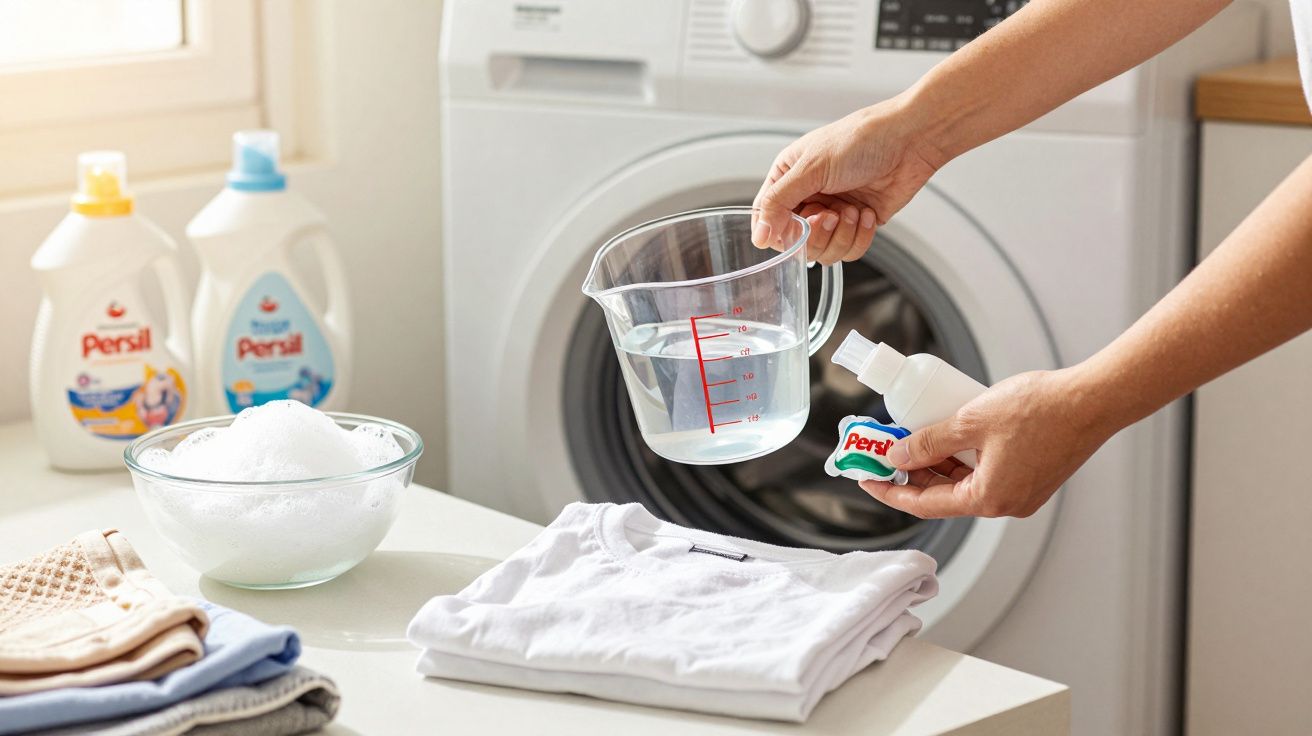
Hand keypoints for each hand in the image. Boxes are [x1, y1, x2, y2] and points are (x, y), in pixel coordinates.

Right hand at [751, 96, 945, 264]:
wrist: (909, 141)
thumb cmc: (861, 141)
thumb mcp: (811, 168)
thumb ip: (779, 202)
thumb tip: (758, 235)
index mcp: (788, 178)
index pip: (768, 219)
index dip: (780, 232)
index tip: (798, 230)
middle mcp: (808, 198)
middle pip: (797, 242)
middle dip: (818, 233)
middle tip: (831, 214)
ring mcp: (833, 213)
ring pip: (824, 252)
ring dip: (841, 234)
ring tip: (854, 209)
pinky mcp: (857, 225)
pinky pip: (849, 251)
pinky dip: (860, 236)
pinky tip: (867, 213)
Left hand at [858, 368, 1120, 517]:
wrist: (1093, 400)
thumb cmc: (1041, 409)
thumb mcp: (970, 421)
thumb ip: (929, 442)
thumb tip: (897, 456)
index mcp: (989, 499)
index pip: (924, 504)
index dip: (890, 491)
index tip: (867, 479)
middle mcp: (1005, 504)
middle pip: (944, 496)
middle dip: (912, 475)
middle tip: (884, 453)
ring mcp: (1020, 493)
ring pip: (965, 484)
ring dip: (937, 466)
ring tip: (911, 440)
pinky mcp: (1031, 478)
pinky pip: (985, 475)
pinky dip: (962, 461)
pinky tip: (948, 438)